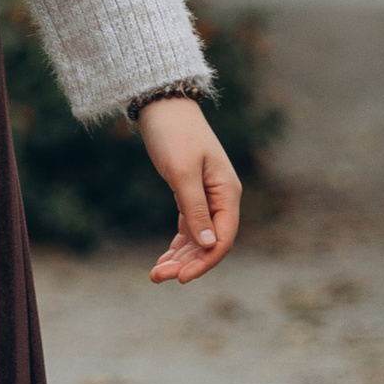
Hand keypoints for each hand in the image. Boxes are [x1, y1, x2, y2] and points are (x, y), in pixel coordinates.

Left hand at [139, 98, 241, 283]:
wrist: (161, 106)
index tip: (181, 278)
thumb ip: (195, 208)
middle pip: (209, 242)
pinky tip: (163, 259)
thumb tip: (208, 245)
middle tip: (158, 278)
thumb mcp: (182, 172)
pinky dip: (177, 244)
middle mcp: (221, 197)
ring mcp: (207, 197)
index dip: (205, 261)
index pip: (223, 237)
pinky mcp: (190, 194)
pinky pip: (188, 227)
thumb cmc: (174, 134)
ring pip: (198, 238)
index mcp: (227, 192)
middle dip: (187, 263)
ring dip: (180, 257)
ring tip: (155, 274)